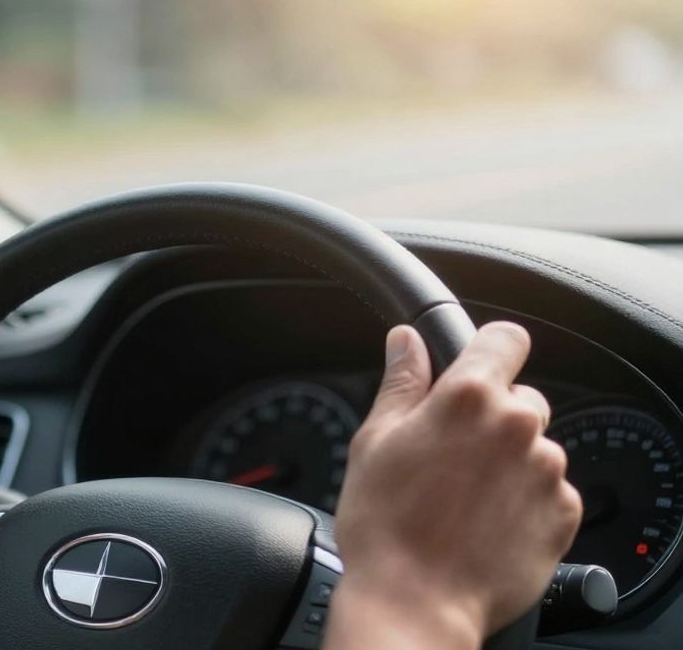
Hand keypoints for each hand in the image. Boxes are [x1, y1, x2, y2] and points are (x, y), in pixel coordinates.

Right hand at [325, 323, 581, 649]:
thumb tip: (407, 341)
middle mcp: (517, 425)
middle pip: (521, 398)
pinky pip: (550, 491)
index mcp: (468, 397)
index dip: (488, 350)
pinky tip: (486, 523)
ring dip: (509, 463)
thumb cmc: (384, 525)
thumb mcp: (374, 441)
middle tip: (451, 456)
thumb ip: (401, 383)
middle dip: (492, 418)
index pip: (506, 338)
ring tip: (465, 499)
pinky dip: (525, 501)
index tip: (476, 367)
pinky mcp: (563, 512)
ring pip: (535, 447)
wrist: (416, 601)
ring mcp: (546, 470)